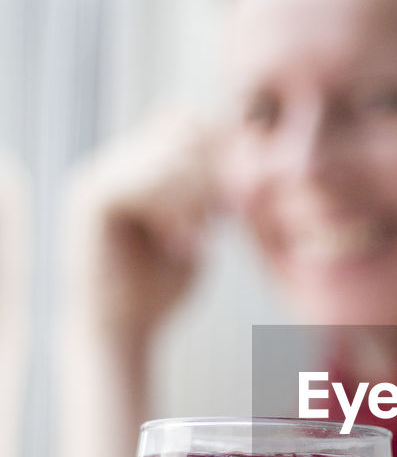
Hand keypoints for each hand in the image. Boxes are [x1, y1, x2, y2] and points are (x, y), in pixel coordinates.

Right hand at [64, 110, 221, 341]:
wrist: (121, 336)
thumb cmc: (159, 291)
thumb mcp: (197, 233)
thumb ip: (212, 195)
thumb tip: (245, 156)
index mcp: (134, 166)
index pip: (184, 120)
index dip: (222, 147)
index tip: (242, 194)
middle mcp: (111, 162)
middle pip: (179, 123)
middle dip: (215, 165)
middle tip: (227, 214)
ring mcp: (97, 176)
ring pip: (169, 151)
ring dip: (199, 192)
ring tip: (202, 236)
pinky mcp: (91, 200)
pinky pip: (146, 182)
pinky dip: (176, 209)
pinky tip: (183, 242)